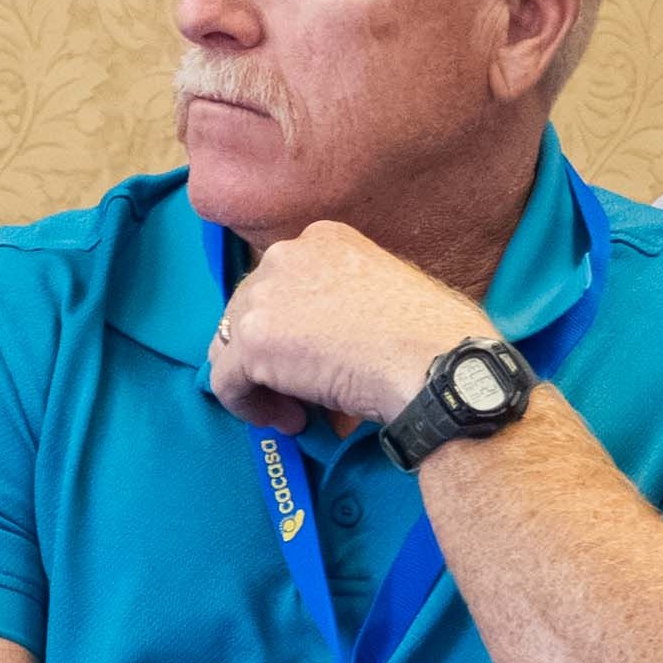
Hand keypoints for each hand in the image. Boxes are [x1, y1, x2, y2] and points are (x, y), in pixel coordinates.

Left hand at [202, 217, 496, 444]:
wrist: (438, 366)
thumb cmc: (436, 337)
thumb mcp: (389, 290)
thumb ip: (344, 301)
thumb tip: (323, 345)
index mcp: (323, 239)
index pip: (280, 283)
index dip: (291, 327)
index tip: (316, 359)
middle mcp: (286, 255)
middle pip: (248, 311)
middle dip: (271, 354)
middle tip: (304, 391)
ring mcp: (263, 296)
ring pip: (231, 346)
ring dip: (260, 382)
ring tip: (298, 411)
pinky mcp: (251, 341)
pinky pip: (225, 382)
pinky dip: (251, 408)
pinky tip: (292, 423)